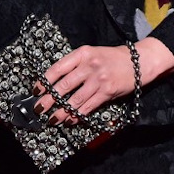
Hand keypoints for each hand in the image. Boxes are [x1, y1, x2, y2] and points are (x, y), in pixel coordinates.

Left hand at [33, 38, 173, 125]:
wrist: (137, 61)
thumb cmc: (111, 58)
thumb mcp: (91, 54)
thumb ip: (75, 65)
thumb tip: (55, 82)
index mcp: (82, 53)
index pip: (57, 68)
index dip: (45, 81)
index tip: (36, 90)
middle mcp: (89, 65)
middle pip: (63, 85)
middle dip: (49, 100)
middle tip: (39, 108)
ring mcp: (98, 79)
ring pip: (75, 99)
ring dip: (61, 112)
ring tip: (52, 119)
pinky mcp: (107, 92)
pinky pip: (88, 106)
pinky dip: (77, 115)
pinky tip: (70, 120)